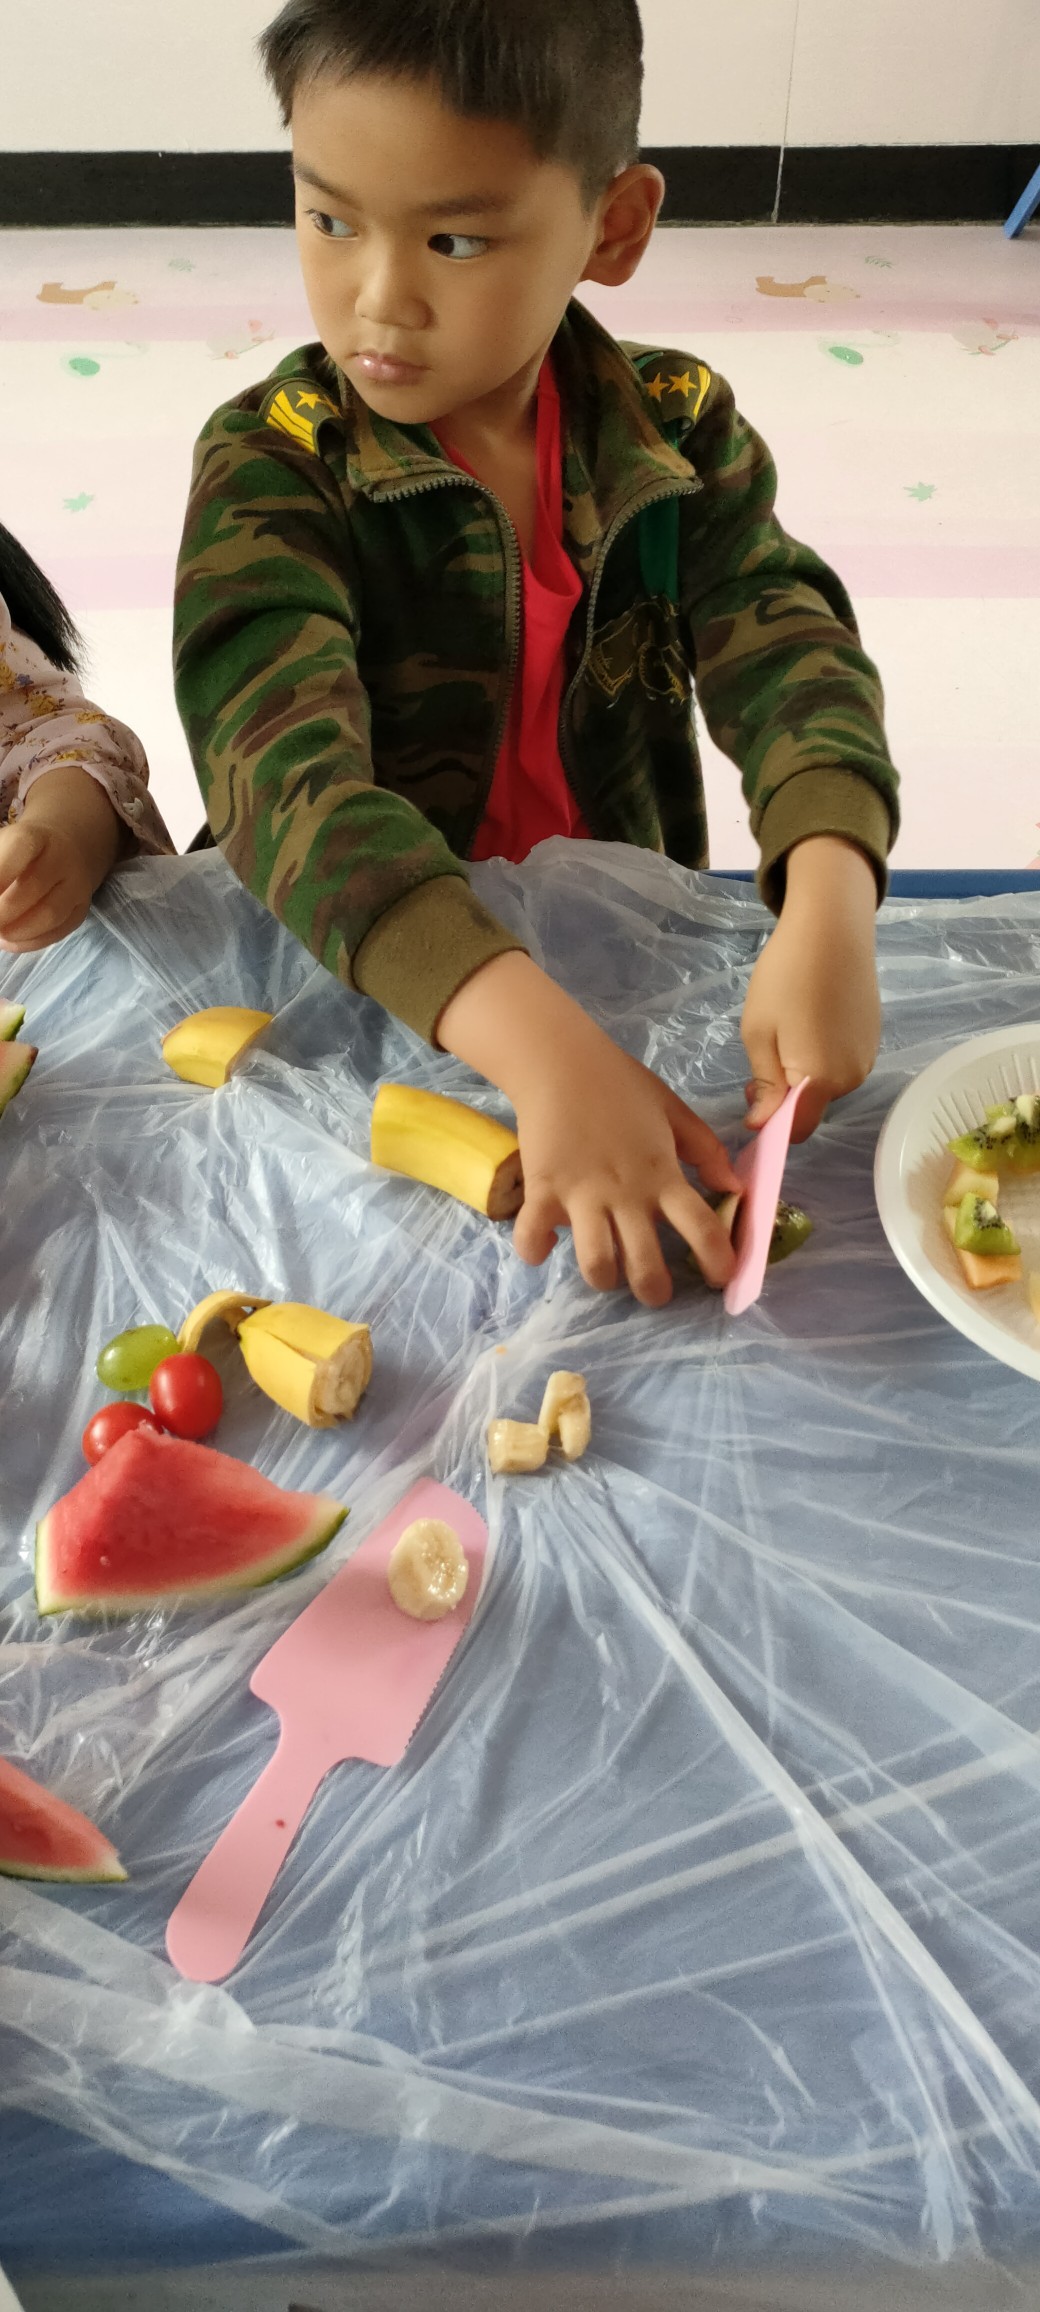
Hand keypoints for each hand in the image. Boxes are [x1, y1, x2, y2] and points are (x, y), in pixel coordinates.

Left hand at [0, 767, 120, 952]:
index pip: (20, 848)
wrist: (66, 847)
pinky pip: (59, 931)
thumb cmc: (20, 850)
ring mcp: (76, 886)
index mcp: (36, 836)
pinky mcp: (80, 909)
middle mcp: (62, 859)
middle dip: (3, 911)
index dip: (0, 874)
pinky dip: (30, 942)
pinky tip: (9, 940)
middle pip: (34, 887)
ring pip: (50, 914)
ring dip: (17, 931)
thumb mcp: (3, 847)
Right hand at [438, 952, 740, 1305]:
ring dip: (603, 1277)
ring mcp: (582, 1195)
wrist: (561, 1061)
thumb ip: (705, 1149)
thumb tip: (733, 1188)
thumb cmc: (621, 1084)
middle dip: (655, 1290)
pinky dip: (536, 1249)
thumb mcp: (674, 1110)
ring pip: (595, 1262)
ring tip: (606, 1271)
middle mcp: (626, 1193)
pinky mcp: (542, 1189)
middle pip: (646, 1263)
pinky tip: (544, 1246)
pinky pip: (533, 1235)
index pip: (702, 1227)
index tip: (723, 1278)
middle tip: (655, 1291)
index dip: (719, 1260)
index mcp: (663, 1174)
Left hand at [741, 835, 880, 1141]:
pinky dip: (820, 1055)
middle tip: (760, 1057)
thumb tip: (762, 1126)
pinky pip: (839, 1062)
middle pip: (811, 1106)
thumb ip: (766, 1084)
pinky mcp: (872, 1037)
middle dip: (784, 1095)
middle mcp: (851, 1078)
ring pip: (825, 1084)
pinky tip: (808, 1020)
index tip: (751, 1101)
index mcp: (820, 1080)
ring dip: (802, 1073)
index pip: (797, 1130)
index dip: (772, 1125)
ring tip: (785, 1030)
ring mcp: (866, 1057)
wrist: (833, 928)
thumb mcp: (759, 1032)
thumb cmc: (786, 977)